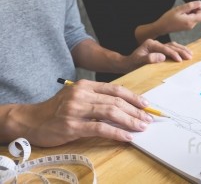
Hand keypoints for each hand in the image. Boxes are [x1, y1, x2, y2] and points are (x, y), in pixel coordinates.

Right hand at [12, 80, 152, 146]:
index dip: (133, 97)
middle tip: (148, 118)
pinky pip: (100, 128)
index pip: (115, 89)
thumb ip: (97, 98)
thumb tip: (123, 106)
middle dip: (135, 111)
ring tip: (142, 127)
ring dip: (130, 121)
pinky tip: (127, 137)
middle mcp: (82, 94)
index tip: (146, 105)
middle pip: (116, 101)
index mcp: (85, 85)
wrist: (30, 120)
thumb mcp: (77, 97)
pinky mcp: (72, 126)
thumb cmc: (57, 109)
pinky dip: (117, 132)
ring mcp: (76, 110)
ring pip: (110, 112)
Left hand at [123, 39, 192, 71]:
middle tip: (189, 57)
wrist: (128, 63)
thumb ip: (149, 58)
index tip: (179, 60)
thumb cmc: (132, 63)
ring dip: (182, 49)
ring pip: (173, 45)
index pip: (164, 48)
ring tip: (190, 54)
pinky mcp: (160, 49)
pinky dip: (179, 50)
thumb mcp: (138, 61)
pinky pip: (172, 48)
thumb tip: (162, 57)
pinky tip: (185, 53)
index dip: (173, 54)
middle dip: (181, 51)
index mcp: (150, 44)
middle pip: (171, 45)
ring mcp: (158, 46)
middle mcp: (155, 43)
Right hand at [156, 1, 200, 33]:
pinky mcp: (188, 25)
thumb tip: (199, 2)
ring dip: (191, 10)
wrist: (161, 27)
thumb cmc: (168, 18)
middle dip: (196, 8)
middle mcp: (192, 24)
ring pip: (197, 14)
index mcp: (191, 21)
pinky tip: (181, 14)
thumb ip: (190, 6)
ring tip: (181, 12)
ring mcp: (190, 26)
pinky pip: (193, 17)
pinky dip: (189, 13)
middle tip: (186, 7)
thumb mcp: (178, 9)